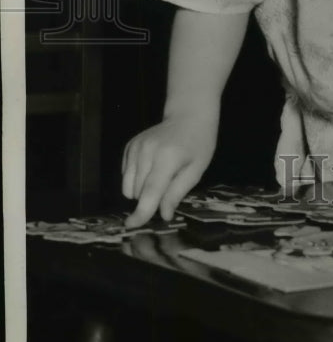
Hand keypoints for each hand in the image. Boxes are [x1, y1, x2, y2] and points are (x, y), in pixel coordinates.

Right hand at [121, 108, 217, 228]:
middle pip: (137, 192)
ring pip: (128, 186)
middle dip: (149, 199)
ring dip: (141, 190)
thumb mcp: (196, 170)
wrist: (189, 115)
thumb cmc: (198, 144)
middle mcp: (146, 152)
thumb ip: (177, 193)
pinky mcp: (129, 146)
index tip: (133, 226)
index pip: (149, 192)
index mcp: (167, 159)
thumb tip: (164, 215)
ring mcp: (135, 147)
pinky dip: (135, 178)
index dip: (142, 212)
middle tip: (168, 187)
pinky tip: (151, 167)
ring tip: (160, 176)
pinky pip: (125, 174)